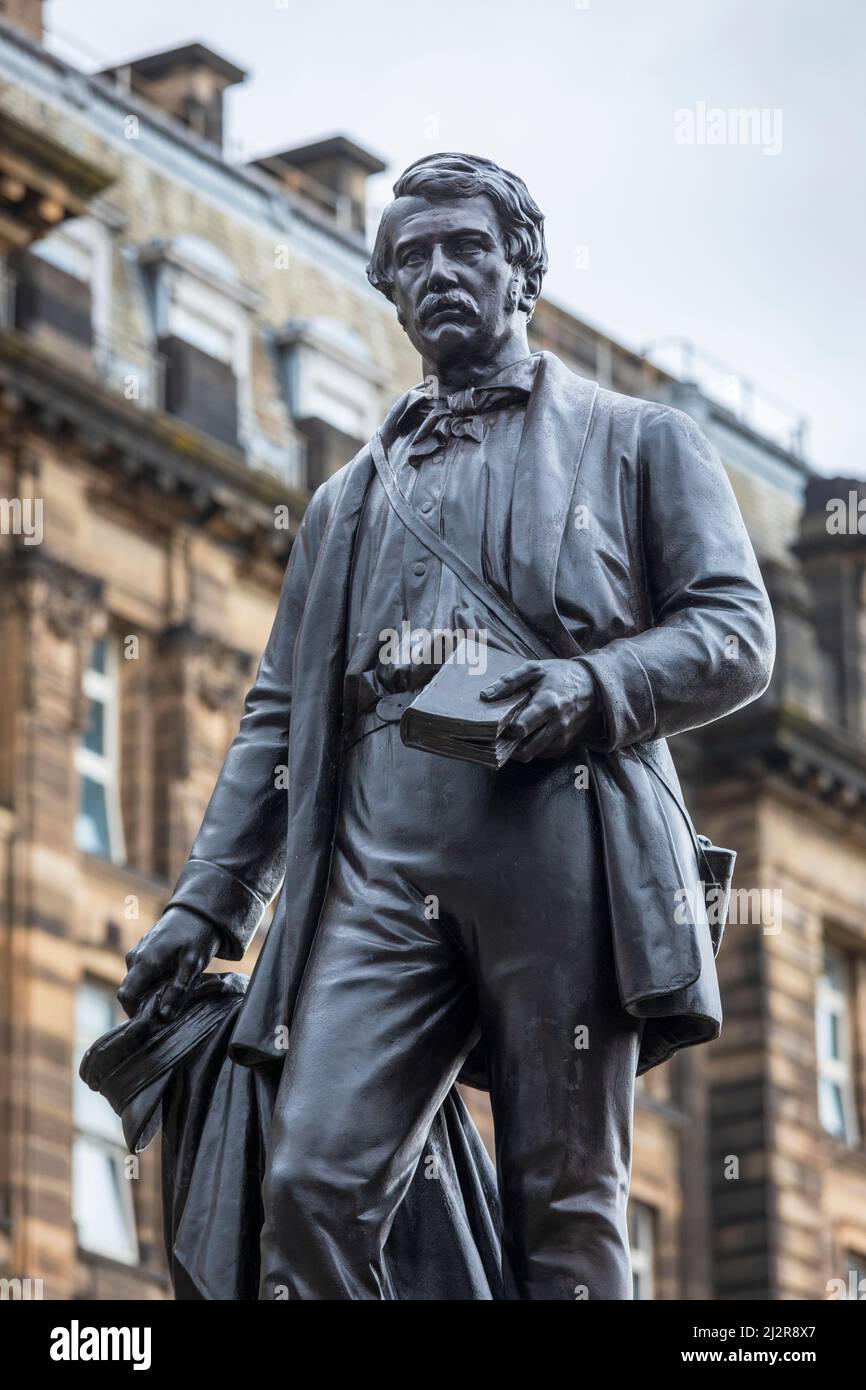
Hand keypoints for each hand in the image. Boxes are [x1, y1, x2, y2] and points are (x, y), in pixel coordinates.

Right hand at [117, 907, 222, 1021]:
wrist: (198, 909)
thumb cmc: (197, 934)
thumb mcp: (193, 963)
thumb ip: (178, 989)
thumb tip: (164, 1016)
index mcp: (144, 961)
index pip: (126, 996)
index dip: (135, 1013)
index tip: (154, 1021)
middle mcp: (135, 957)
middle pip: (132, 991)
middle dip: (147, 1004)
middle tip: (172, 1005)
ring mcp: (137, 953)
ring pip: (139, 983)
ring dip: (153, 991)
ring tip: (178, 988)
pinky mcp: (143, 951)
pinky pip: (143, 974)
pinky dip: (155, 981)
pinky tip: (174, 978)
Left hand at [481, 658, 596, 762]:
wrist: (595, 686)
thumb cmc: (561, 675)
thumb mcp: (535, 670)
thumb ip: (509, 682)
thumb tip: (485, 696)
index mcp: (548, 705)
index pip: (520, 729)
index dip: (503, 730)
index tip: (495, 724)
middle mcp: (557, 726)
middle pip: (524, 750)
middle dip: (507, 746)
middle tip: (497, 736)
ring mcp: (563, 738)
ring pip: (532, 755)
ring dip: (518, 748)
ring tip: (511, 734)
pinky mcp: (566, 746)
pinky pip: (542, 754)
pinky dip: (531, 747)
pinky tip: (528, 734)